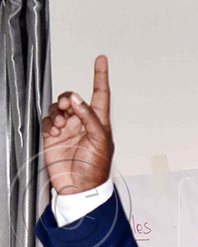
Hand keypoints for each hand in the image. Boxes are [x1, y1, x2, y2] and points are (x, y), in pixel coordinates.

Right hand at [41, 55, 113, 194]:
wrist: (78, 187)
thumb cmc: (95, 168)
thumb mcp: (100, 141)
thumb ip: (90, 118)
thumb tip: (77, 100)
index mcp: (99, 121)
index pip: (100, 94)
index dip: (100, 76)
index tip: (101, 59)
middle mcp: (83, 122)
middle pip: (73, 98)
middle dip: (69, 98)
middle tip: (67, 107)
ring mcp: (67, 128)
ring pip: (58, 107)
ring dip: (58, 111)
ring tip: (61, 124)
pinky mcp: (52, 136)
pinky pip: (48, 120)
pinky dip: (50, 121)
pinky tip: (55, 130)